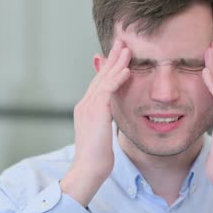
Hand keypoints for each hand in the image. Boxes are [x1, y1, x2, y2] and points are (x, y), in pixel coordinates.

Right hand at [60, 40, 131, 205]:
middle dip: (112, 58)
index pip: (100, 82)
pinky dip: (117, 78)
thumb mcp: (103, 133)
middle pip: (101, 75)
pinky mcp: (96, 114)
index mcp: (86, 108)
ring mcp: (89, 108)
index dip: (109, 67)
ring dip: (117, 62)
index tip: (119, 54)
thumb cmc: (98, 157)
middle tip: (122, 41)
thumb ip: (107, 120)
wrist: (89, 170)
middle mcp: (85, 104)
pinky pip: (108, 91)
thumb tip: (112, 116)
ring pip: (104, 79)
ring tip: (127, 48)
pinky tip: (126, 68)